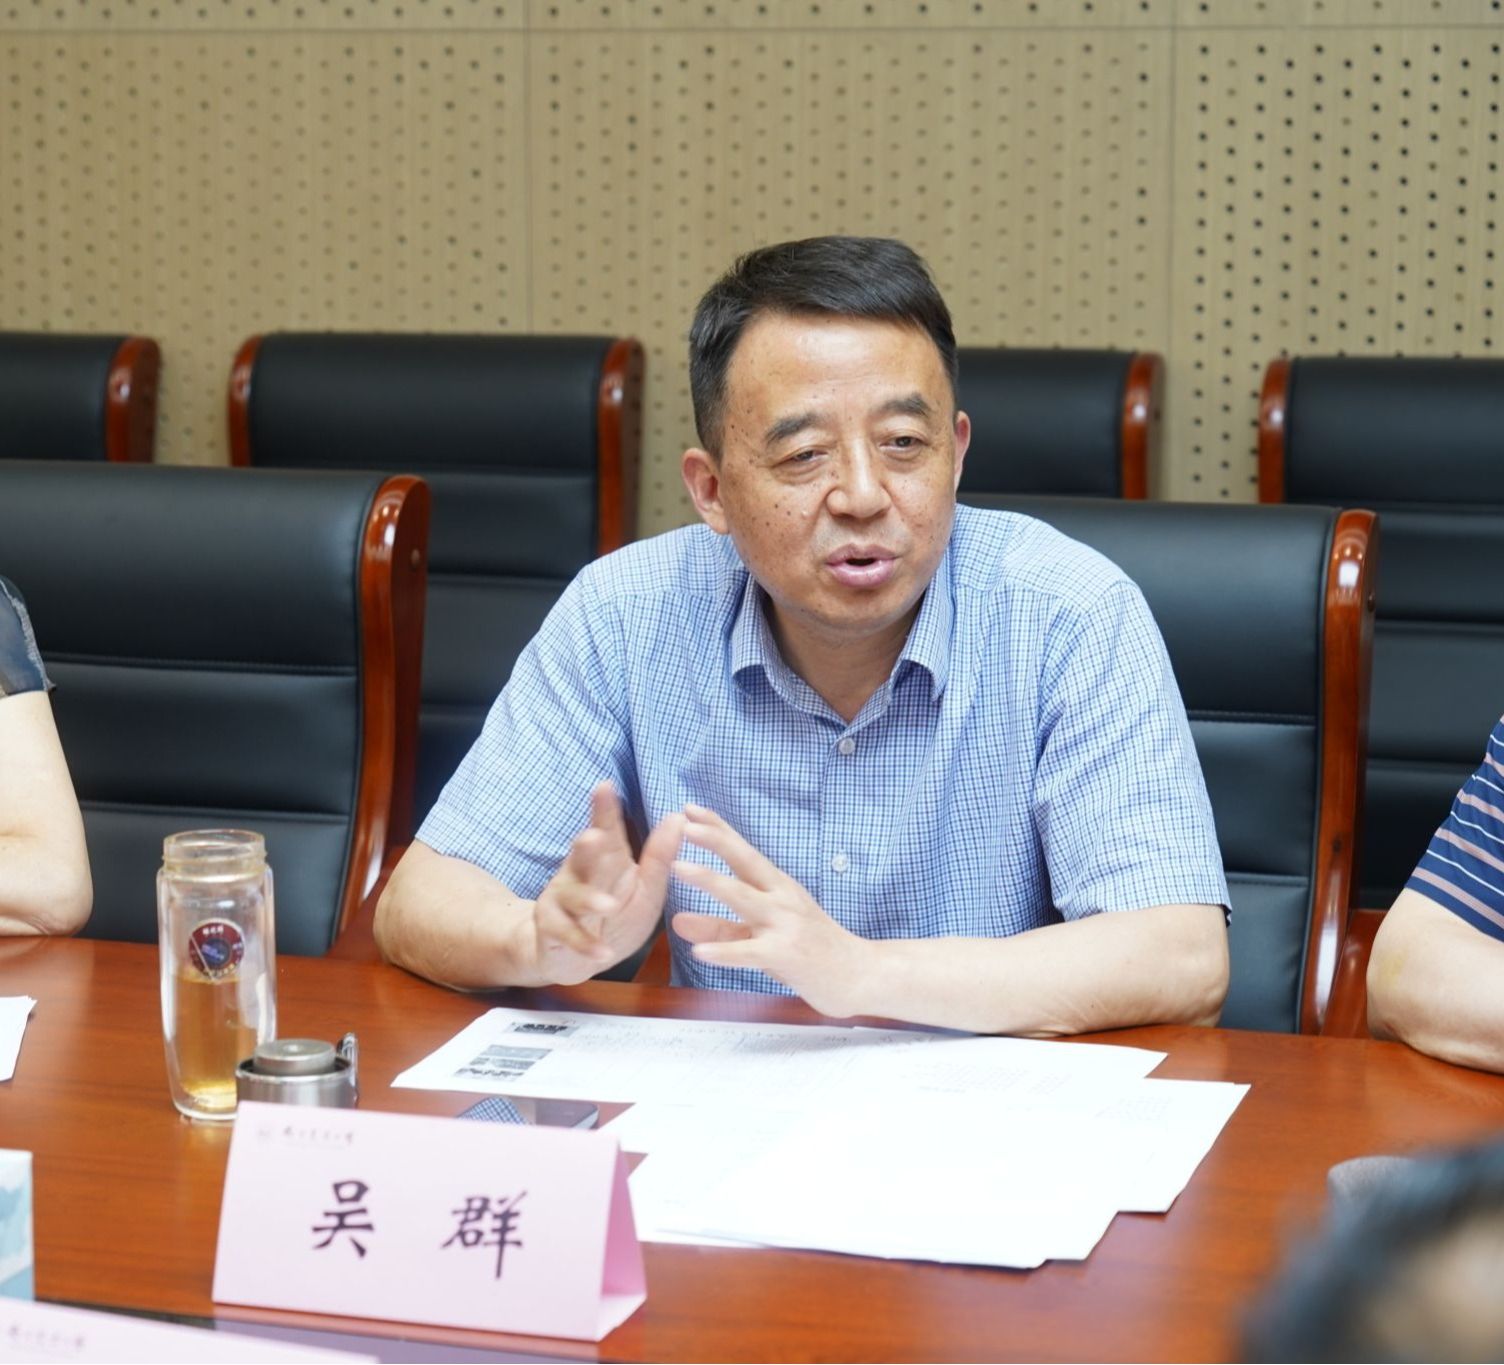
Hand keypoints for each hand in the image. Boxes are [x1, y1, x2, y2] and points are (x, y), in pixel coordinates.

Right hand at [532, 783, 683, 983]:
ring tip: (607, 906)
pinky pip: (571, 937)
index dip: (604, 810)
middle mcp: (580, 873)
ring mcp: (563, 900)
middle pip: (582, 857)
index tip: (605, 786)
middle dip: (586, 848)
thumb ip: (659, 857)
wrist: (571, 955)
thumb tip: (677, 817)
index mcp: (606, 859)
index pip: (606, 830)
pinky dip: (586, 944)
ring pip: (575, 897)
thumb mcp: (645, 889)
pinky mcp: (552, 929)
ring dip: (590, 901)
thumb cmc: (615, 916)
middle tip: (593, 837)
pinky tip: (602, 953)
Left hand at [670, 803, 869, 1017]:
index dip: (718, 829)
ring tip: (679, 867)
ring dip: (711, 880)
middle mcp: (781, 898)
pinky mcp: (785, 955)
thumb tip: (676, 920)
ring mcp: (785, 925)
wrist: (859, 974)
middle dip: (716, 840)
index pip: (743, 852)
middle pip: (745, 862)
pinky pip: (749, 952)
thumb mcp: (763, 935)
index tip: (689, 809)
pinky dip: (724, 951)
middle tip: (684, 824)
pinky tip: (699, 952)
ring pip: (743, 897)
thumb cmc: (812, 950)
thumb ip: (719, 928)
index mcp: (777, 887)